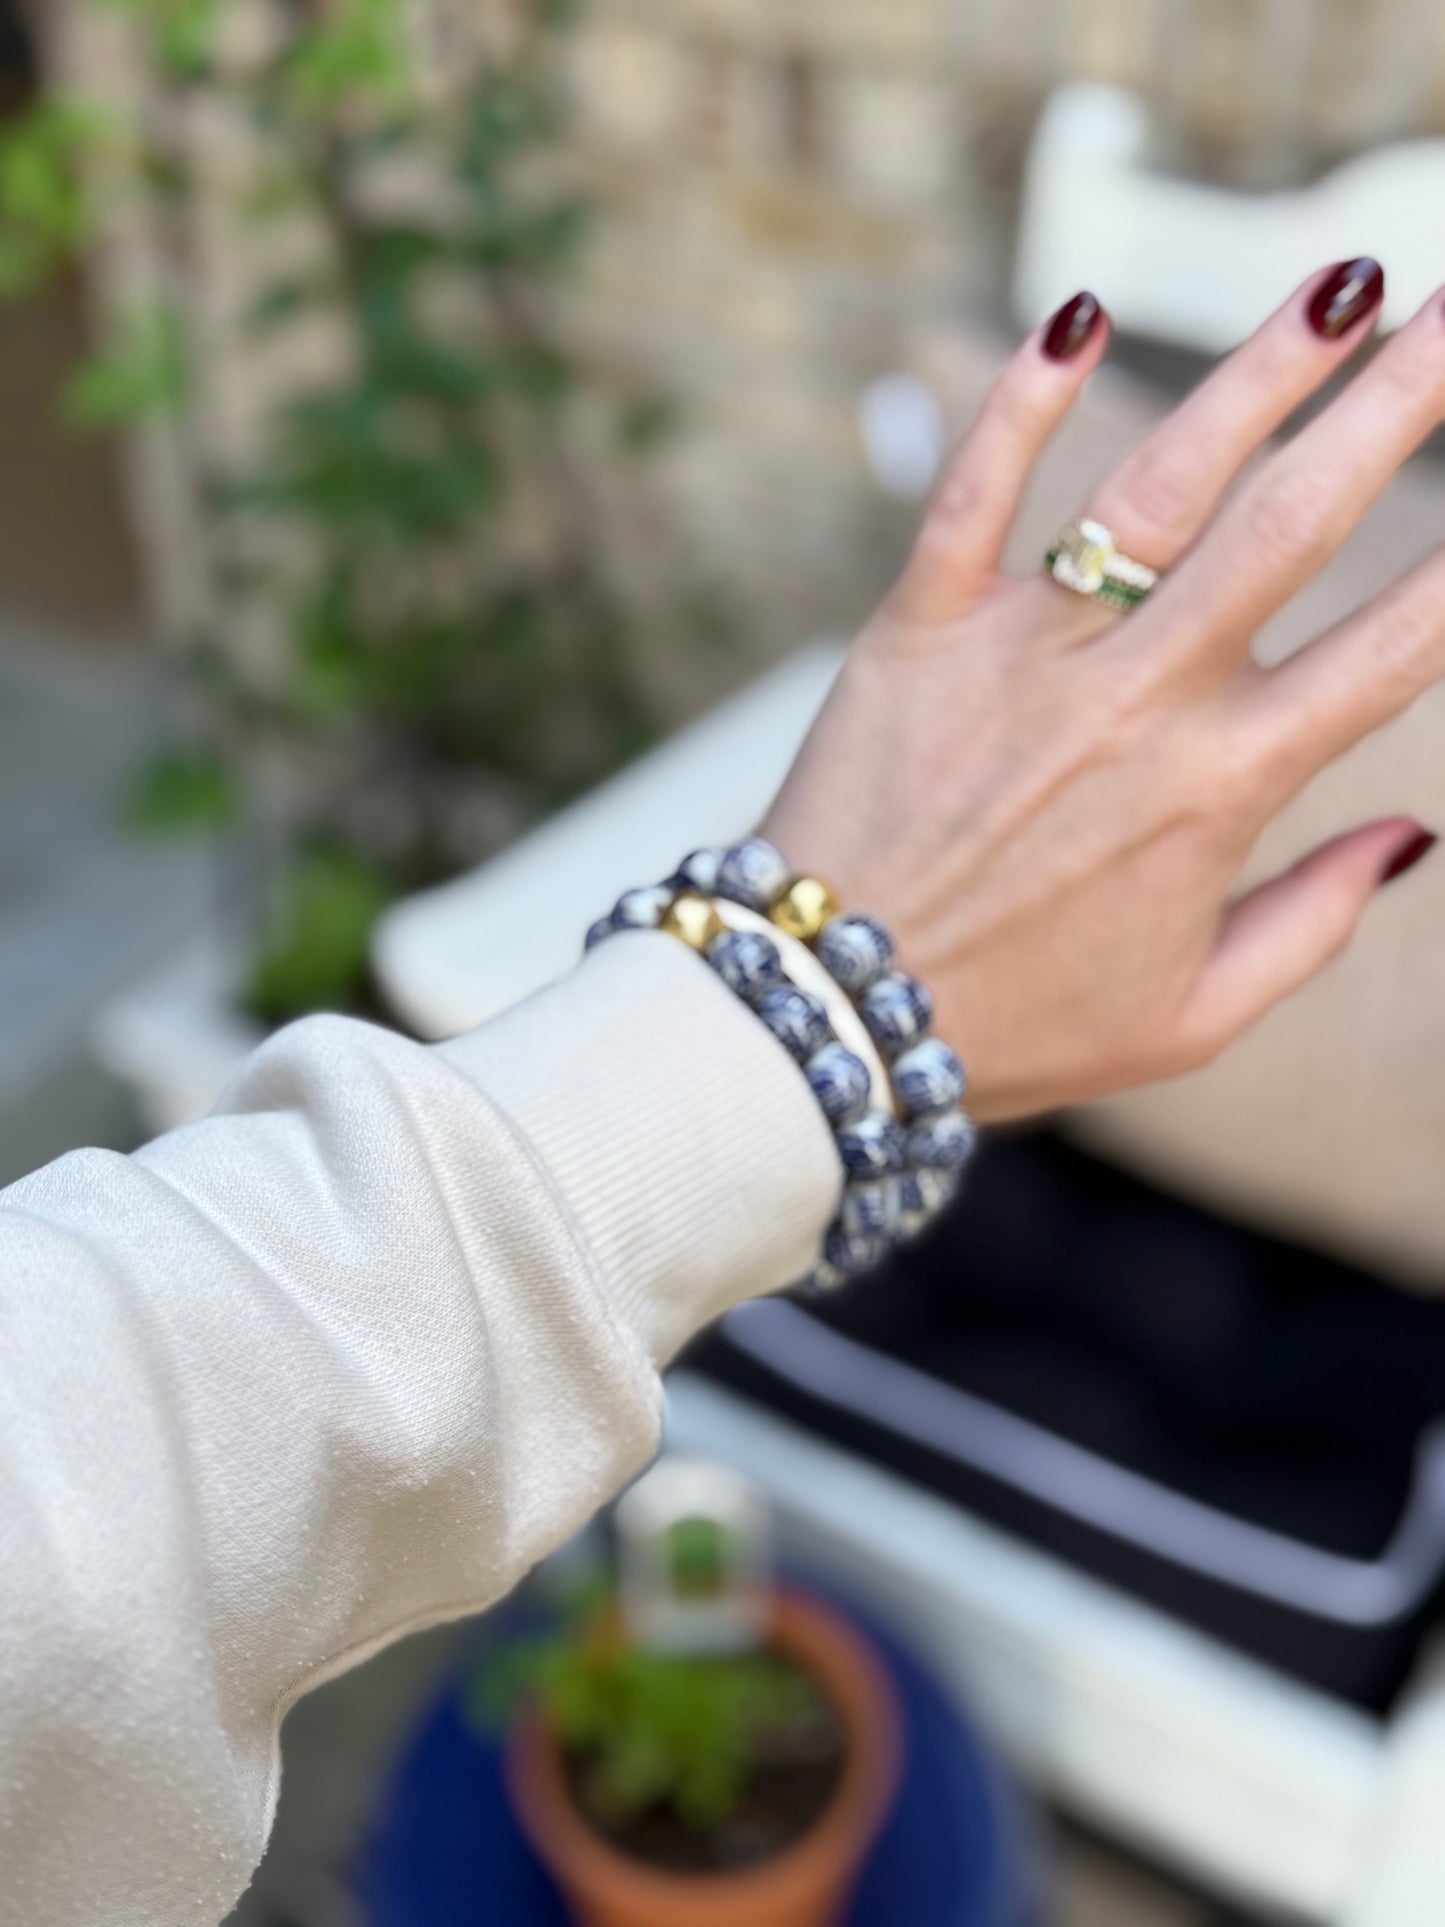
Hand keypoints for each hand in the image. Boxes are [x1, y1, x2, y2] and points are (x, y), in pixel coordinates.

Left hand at [765, 264, 1443, 1122]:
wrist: (831, 1016)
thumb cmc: (1014, 1026)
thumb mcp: (1191, 1019)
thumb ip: (1311, 924)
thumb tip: (1413, 835)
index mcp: (1219, 790)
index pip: (1390, 651)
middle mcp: (1136, 701)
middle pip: (1297, 525)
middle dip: (1400, 403)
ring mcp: (1025, 654)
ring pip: (1162, 485)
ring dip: (1260, 374)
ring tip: (1340, 289)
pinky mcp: (920, 629)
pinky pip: (972, 493)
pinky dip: (1019, 402)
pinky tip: (1077, 316)